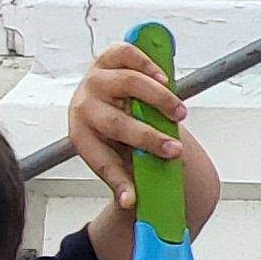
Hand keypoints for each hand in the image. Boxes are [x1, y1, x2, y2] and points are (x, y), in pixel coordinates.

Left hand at [68, 40, 192, 211]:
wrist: (103, 97)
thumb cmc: (113, 131)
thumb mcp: (118, 154)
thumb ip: (130, 174)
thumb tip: (138, 205)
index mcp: (82, 136)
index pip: (101, 162)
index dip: (118, 182)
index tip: (132, 200)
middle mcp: (84, 107)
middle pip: (117, 124)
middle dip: (149, 139)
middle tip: (175, 150)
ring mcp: (94, 79)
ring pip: (127, 85)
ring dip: (158, 100)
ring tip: (179, 112)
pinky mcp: (107, 58)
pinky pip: (126, 55)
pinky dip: (147, 64)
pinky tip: (164, 79)